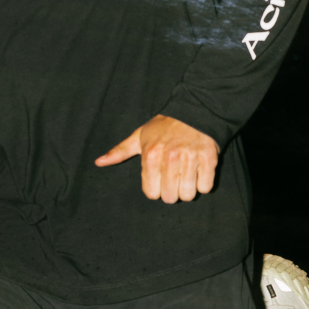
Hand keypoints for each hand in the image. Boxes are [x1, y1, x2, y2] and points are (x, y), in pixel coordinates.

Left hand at [94, 114, 218, 203]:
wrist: (195, 111)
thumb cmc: (164, 126)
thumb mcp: (140, 136)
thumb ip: (120, 151)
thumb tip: (99, 162)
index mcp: (151, 155)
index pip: (151, 193)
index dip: (156, 189)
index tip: (160, 179)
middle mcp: (170, 158)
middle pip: (170, 198)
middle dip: (172, 191)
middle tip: (174, 177)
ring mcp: (191, 159)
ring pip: (188, 195)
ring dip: (188, 189)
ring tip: (186, 174)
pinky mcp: (209, 160)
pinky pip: (206, 188)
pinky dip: (203, 184)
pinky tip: (199, 172)